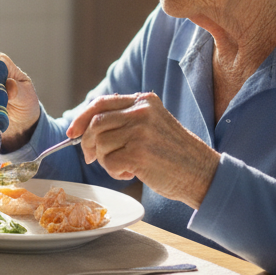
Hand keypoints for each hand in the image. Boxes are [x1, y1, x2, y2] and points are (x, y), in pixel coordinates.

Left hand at [66, 92, 219, 208]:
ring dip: (105, 160)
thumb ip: (126, 120)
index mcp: (144, 101)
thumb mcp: (153, 125)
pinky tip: (131, 174)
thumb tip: (86, 129)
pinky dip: (114, 172)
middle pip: (96, 123)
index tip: (72, 132)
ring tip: (124, 166)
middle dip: (87, 142)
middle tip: (91, 157)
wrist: (202, 174)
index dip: (82, 118)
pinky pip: (109, 162)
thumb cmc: (175, 155)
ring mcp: (140, 131)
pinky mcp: (138, 153)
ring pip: (101, 144)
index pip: (102, 103)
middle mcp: (142, 112)